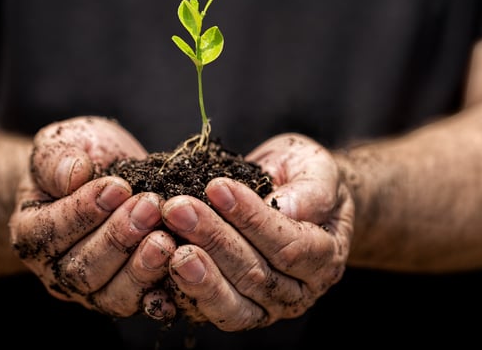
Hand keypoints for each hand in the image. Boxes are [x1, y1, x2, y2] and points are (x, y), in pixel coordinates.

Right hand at [8, 116, 177, 319]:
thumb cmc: (80, 155)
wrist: (106, 173)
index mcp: (33, 233)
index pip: (51, 232)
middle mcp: (58, 271)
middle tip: (149, 207)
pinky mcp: (133, 295)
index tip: (118, 186)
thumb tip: (73, 173)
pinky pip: (147, 304)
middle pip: (83, 270)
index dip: (85, 211)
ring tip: (166, 239)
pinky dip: (164, 295)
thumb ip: (56, 158)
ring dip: (142, 268)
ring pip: (114, 295)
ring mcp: (96, 290)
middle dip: (119, 238)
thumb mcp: (61, 143)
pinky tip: (181, 275)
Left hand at [161, 133, 353, 329]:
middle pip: (255, 275)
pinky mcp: (230, 310)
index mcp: (324, 258)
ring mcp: (263, 308)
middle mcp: (296, 292)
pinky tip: (157, 271)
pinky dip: (178, 295)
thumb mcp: (317, 169)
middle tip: (178, 208)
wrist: (290, 194)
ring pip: (231, 304)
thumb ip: (311, 189)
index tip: (217, 187)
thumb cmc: (303, 178)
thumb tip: (287, 207)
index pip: (290, 246)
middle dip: (214, 239)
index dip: (252, 219)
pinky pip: (204, 312)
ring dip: (197, 274)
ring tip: (168, 244)